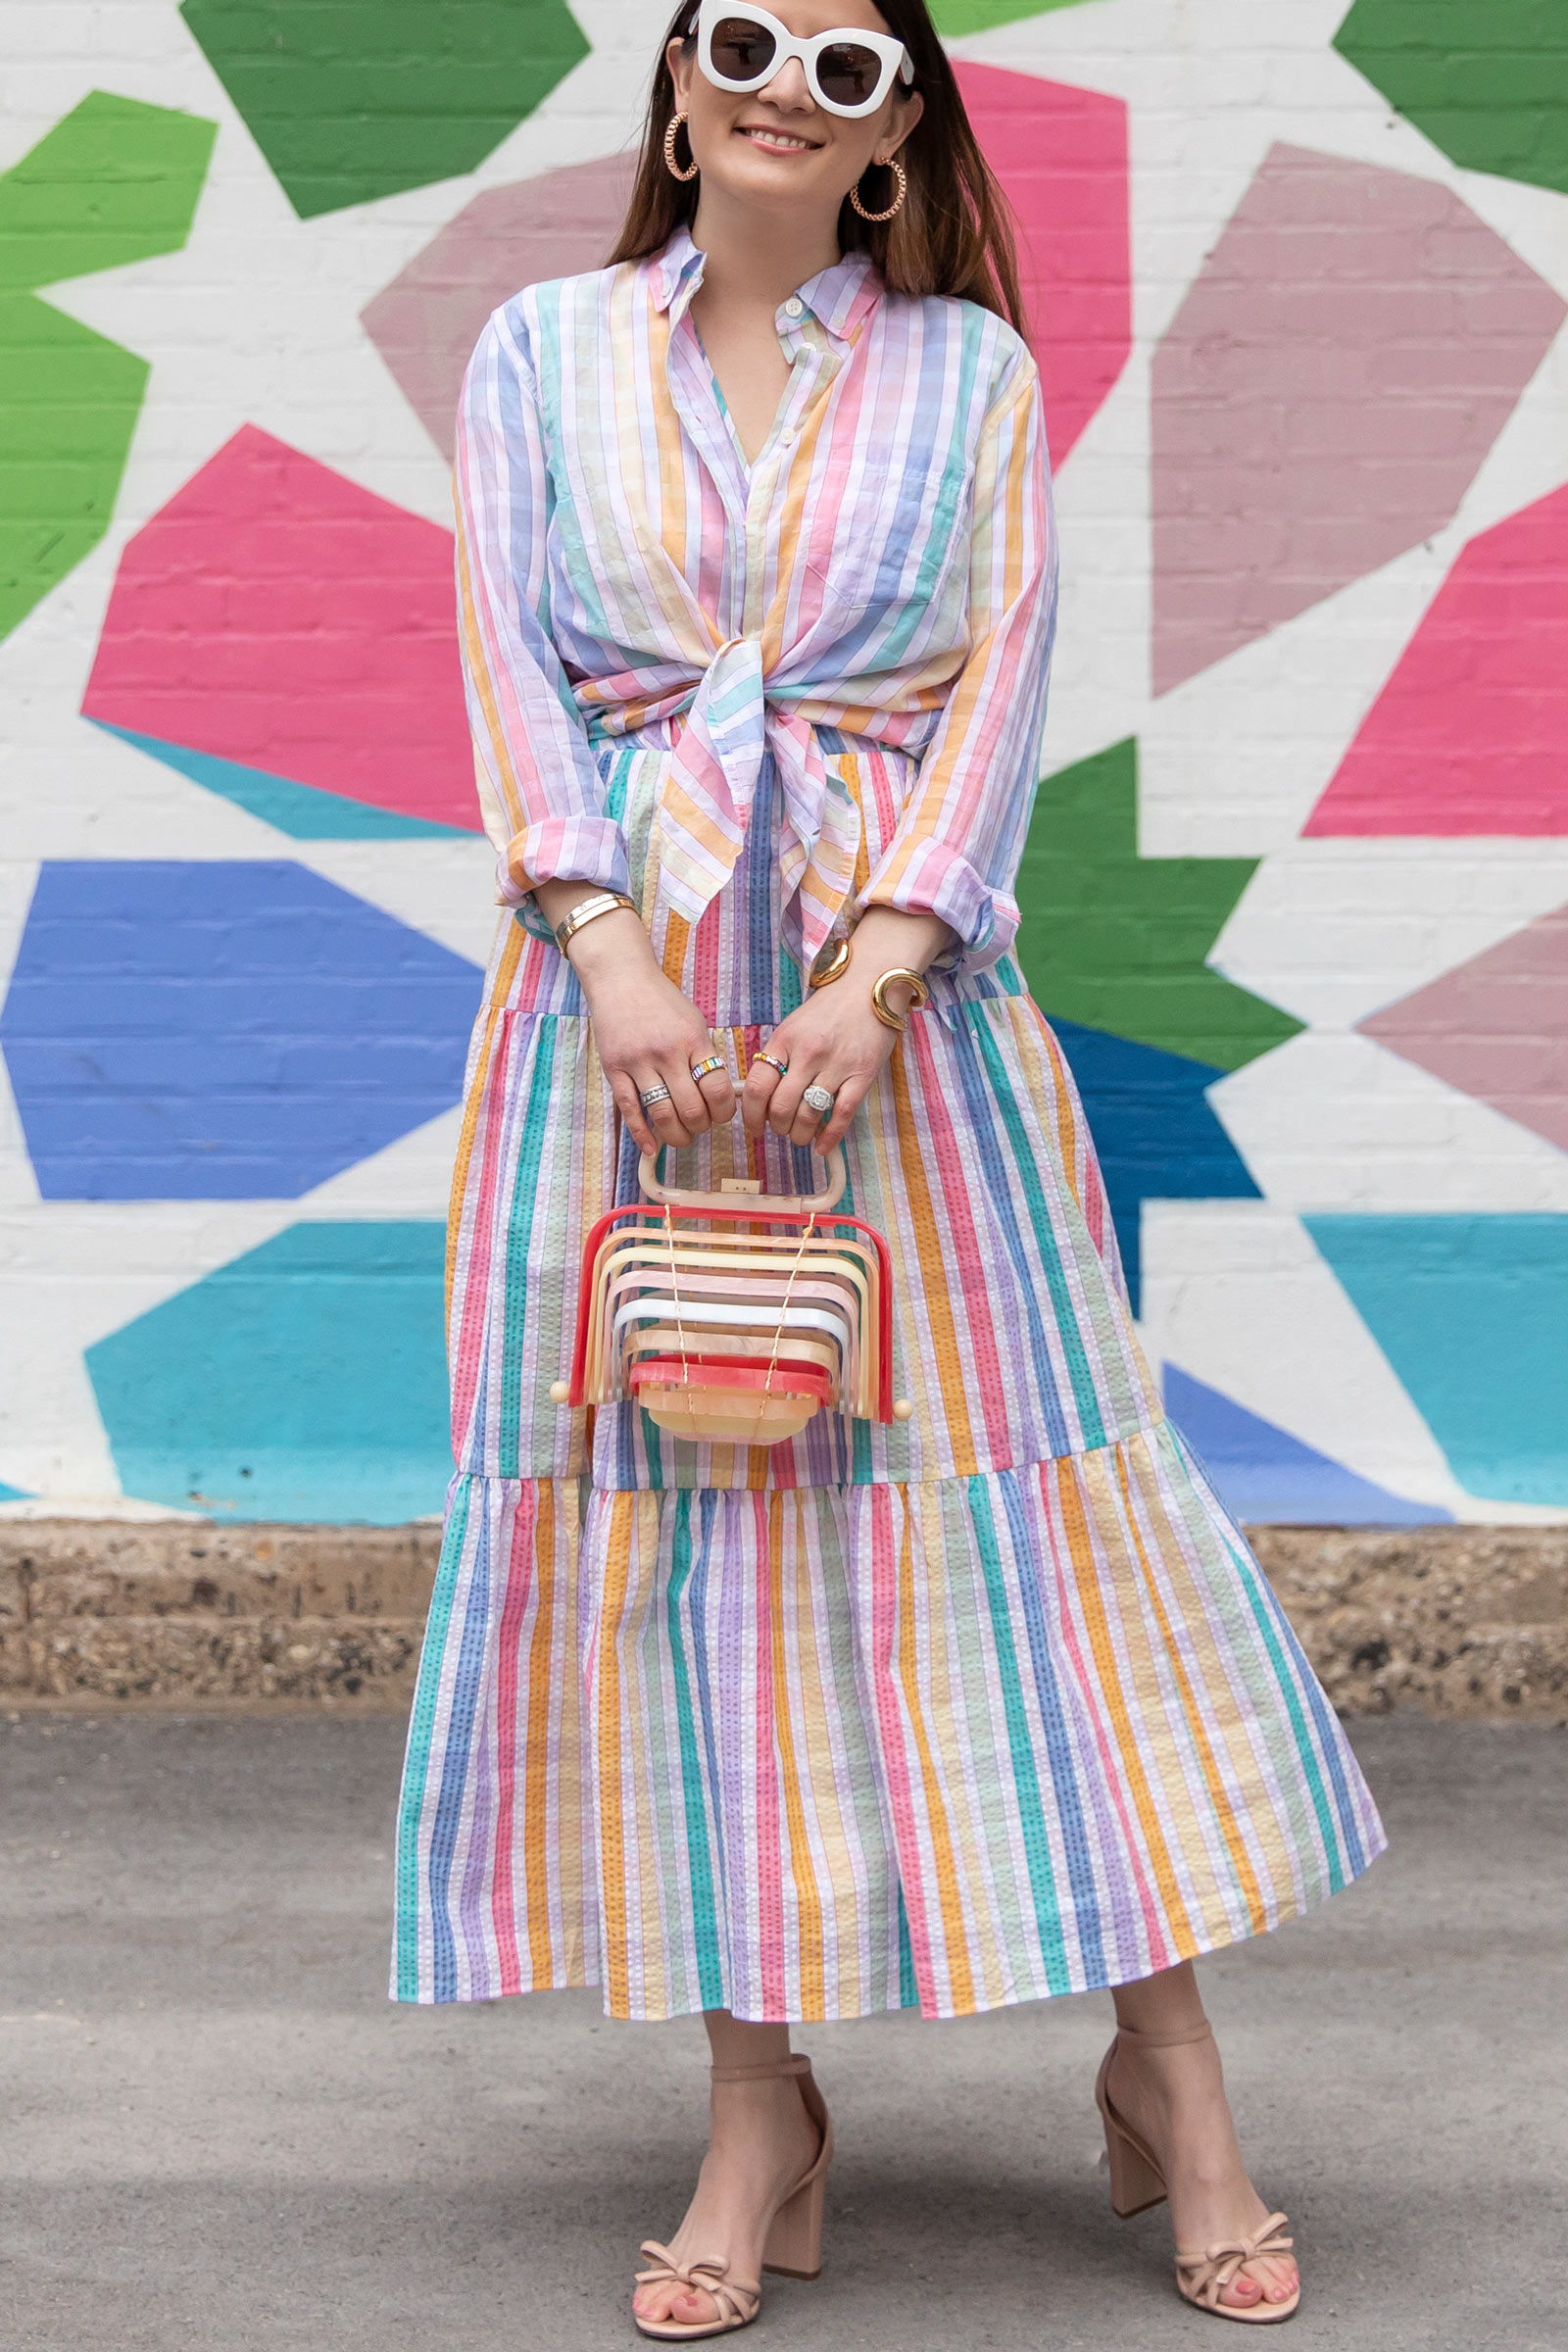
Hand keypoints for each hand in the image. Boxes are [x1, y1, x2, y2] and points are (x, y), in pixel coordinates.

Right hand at [541, 893, 735, 1154]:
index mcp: (693, 1040)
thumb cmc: (661, 1002)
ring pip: (662, 1114)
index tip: (721, 1115)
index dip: (724, 1111)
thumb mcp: (694, 1022)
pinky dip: (642, 1134)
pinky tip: (652, 1147)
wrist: (621, 979)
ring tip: (681, 1136)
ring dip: (676, 1135)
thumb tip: (721, 1094)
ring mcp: (638, 1062)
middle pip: (691, 1108)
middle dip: (700, 1126)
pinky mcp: (614, 1069)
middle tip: (700, 1126)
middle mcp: (667, 1053)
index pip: (717, 1088)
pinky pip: (629, 1110)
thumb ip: (705, 1055)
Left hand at [741, 909, 951, 1155]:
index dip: (752, 1114)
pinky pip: (841, 1115)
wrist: (871, 985)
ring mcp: (836, 1065)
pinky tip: (822, 1147)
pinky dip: (829, 1137)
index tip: (754, 1126)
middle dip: (777, 1127)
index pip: (758, 1086)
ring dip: (800, 1135)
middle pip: (781, 1107)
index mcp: (785, 1039)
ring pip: (808, 1115)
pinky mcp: (863, 1074)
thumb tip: (760, 1095)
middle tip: (780, 1129)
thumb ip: (779, 1057)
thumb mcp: (794, 1025)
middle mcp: (808, 1053)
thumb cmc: (830, 1008)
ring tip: (800, 1136)